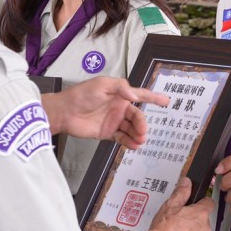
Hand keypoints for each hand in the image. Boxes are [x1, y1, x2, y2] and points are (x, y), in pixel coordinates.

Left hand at [41, 77, 168, 148]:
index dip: (154, 98)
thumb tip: (134, 96)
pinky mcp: (108, 132)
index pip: (141, 95)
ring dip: (138, 135)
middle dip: (142, 124)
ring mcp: (114, 121)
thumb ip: (120, 88)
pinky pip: (123, 138)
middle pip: (137, 116)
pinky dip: (129, 142)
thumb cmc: (80, 95)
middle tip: (143, 132)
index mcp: (120, 94)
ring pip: (131, 128)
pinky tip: (134, 145)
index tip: (166, 101)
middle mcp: (119, 107)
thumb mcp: (101, 84)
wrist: (64, 112)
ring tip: (139, 141)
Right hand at [148, 178, 214, 230]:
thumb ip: (181, 192)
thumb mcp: (170, 205)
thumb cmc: (163, 228)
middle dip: (195, 220)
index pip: (210, 203)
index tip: (194, 206)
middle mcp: (206, 228)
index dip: (202, 203)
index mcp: (201, 214)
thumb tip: (187, 182)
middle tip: (180, 221)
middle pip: (204, 220)